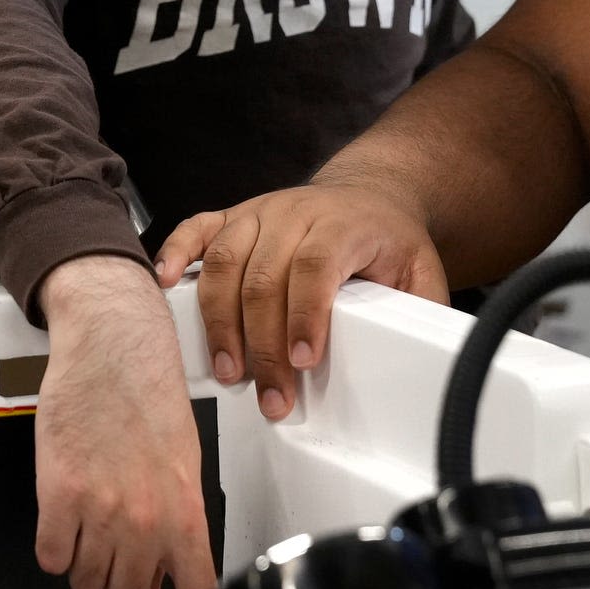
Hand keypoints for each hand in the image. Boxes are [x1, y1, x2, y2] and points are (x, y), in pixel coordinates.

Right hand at [33, 255, 218, 588]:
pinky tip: (67, 513)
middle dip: (121, 582)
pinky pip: (51, 557)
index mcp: (186, 509)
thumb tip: (170, 566)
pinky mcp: (59, 497)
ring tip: (94, 518)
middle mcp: (145, 517)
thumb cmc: (149, 394)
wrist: (113, 347)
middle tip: (120, 550)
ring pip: (85, 581)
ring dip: (86, 562)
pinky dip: (55, 544)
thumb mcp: (183, 459)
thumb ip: (178, 517)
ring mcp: (100, 510)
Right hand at [154, 183, 448, 421]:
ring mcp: (260, 212)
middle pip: (264, 277)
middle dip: (262, 345)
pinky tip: (164, 285)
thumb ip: (422, 309)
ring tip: (229, 371)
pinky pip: (197, 229)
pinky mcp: (234, 216)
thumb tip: (424, 357)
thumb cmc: (389, 238)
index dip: (305, 315)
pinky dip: (175, 254)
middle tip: (270, 395)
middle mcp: (296, 212)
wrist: (370, 193)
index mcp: (343, 224)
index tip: (303, 361)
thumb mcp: (421, 269)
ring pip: (225, 262)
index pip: (316, 266)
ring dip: (220, 321)